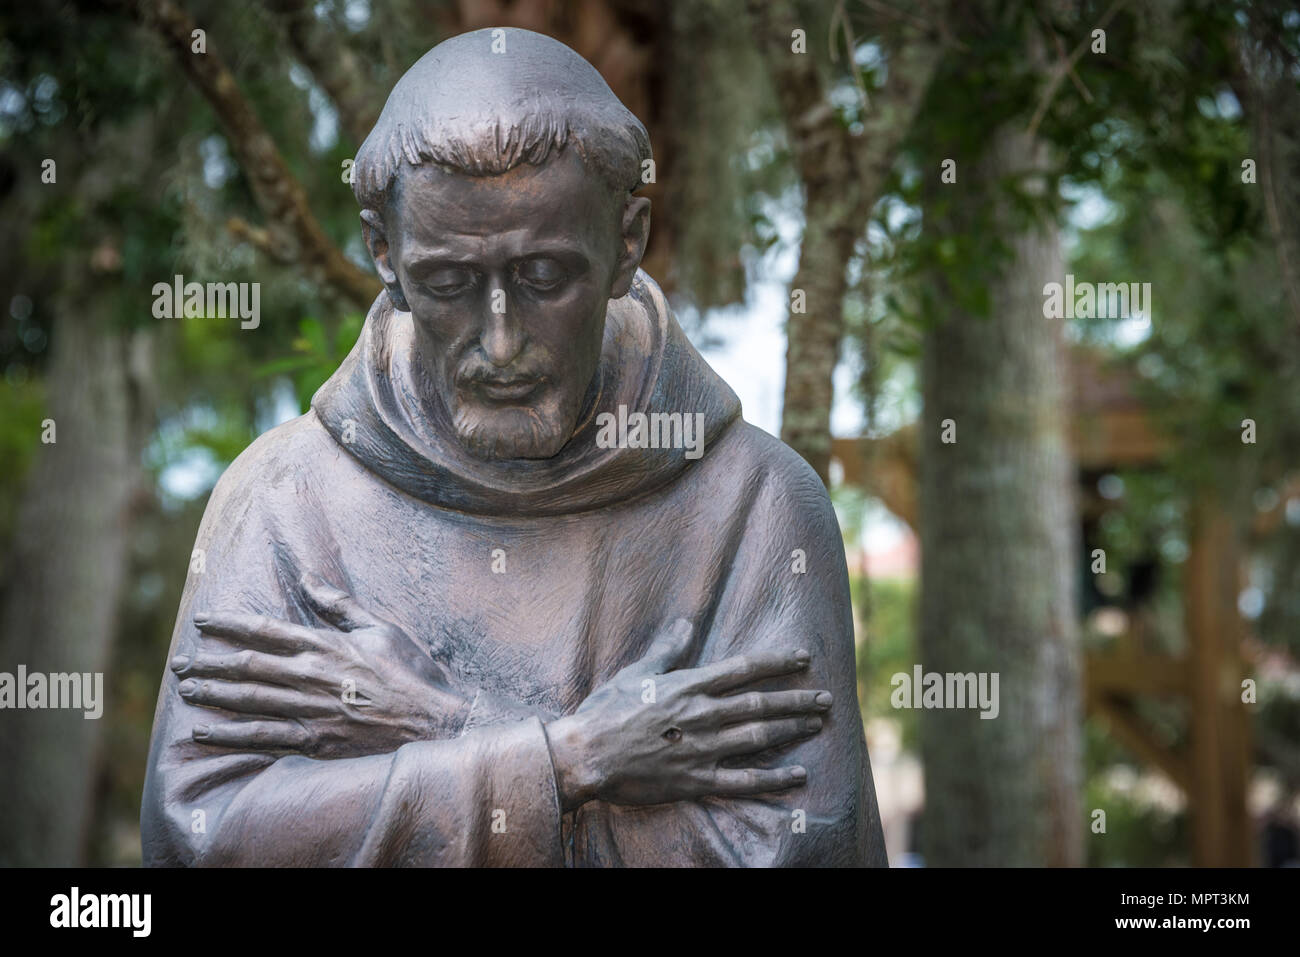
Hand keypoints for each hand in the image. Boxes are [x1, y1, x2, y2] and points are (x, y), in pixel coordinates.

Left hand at [174, 574, 470, 757]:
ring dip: (213, 694)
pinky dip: (231, 733)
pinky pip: (263, 736)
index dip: (230, 625)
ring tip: (186, 690)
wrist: (434, 724)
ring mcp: (310, 711)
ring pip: (248, 700)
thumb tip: (308, 578)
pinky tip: (206, 731)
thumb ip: (340, 606)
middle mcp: (311, 676)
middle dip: (209, 664)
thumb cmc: (412, 675)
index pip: (266, 631)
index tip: (203, 622)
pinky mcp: (315, 741)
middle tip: (179, 664)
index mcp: (326, 645)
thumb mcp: (381, 629)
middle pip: (247, 667)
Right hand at [545, 619, 830, 810]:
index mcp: (689, 686)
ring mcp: (702, 749)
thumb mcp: (636, 673)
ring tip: (817, 724)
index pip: (743, 669)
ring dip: (791, 729)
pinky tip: (798, 775)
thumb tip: (685, 623)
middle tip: (826, 698)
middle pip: (760, 704)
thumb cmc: (606, 711)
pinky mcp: (697, 780)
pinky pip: (744, 781)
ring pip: (759, 738)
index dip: (777, 662)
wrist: (586, 755)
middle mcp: (702, 715)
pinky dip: (773, 778)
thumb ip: (666, 650)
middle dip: (796, 699)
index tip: (804, 658)